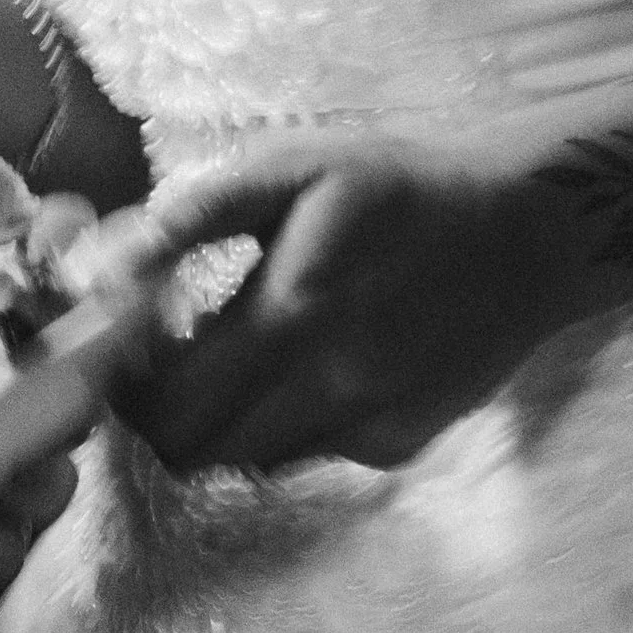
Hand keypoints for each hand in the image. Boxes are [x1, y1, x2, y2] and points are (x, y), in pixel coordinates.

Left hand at [107, 136, 578, 473]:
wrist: (526, 233)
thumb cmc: (394, 187)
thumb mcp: (288, 169)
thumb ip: (192, 218)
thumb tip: (107, 266)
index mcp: (290, 317)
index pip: (165, 405)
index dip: (124, 385)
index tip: (123, 342)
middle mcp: (329, 391)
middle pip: (195, 451)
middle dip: (158, 412)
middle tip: (163, 355)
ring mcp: (368, 428)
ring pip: (247, 462)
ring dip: (218, 421)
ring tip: (230, 354)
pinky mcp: (399, 445)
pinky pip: (308, 454)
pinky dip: (283, 422)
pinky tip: (305, 364)